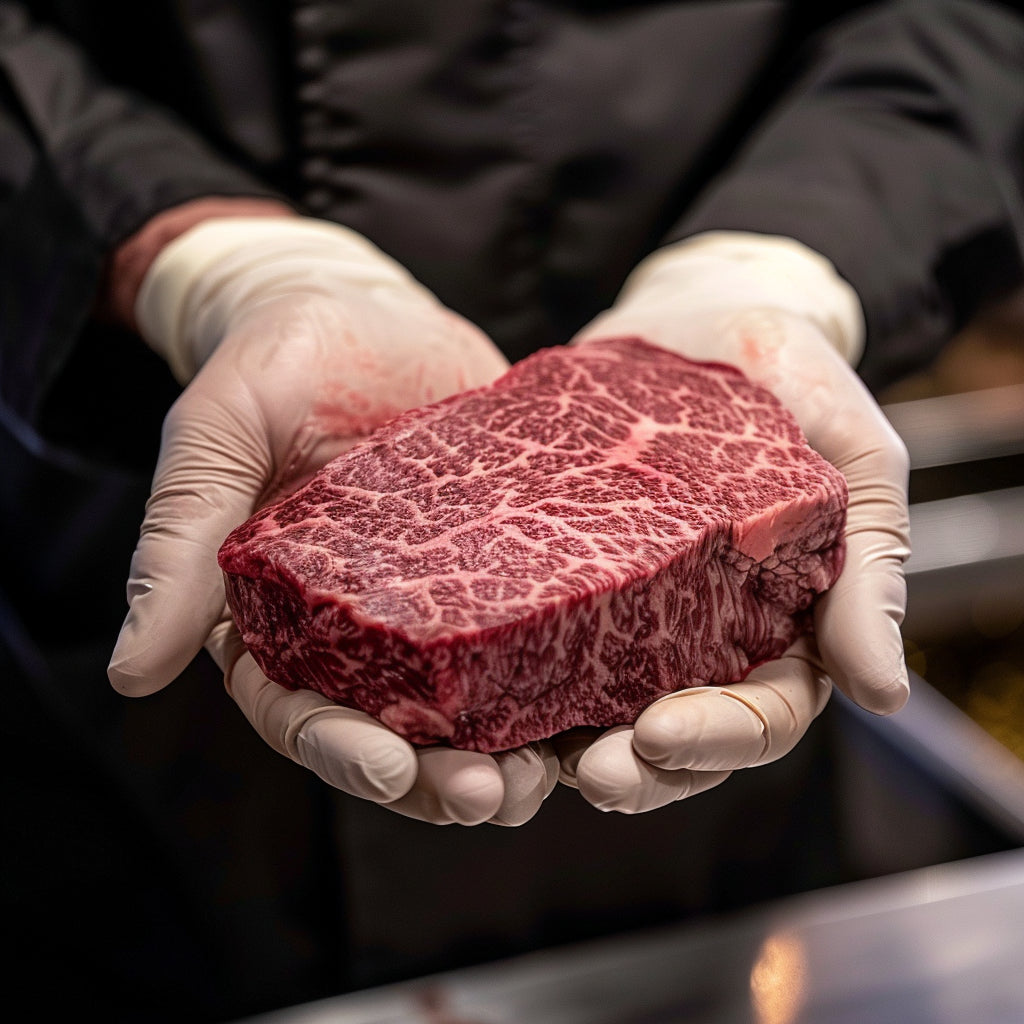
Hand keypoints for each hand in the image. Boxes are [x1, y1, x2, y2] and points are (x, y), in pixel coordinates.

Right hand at [107, 212, 557, 825]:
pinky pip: (535, 637)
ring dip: (506, 754)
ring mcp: (441, 604)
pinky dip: (560, 680)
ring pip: (470, 707)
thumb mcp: (219, 429)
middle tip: (494, 797)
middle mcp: (364, 628)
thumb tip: (130, 672)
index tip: (391, 768)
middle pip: (395, 732)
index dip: (340, 748)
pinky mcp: (507, 568)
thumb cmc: (280, 361)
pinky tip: (599, 702)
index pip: (299, 708)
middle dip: (439, 777)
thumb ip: (179, 538)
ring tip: (551, 776)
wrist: (372, 313)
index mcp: (282, 616)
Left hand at [560, 232, 910, 812]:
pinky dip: (508, 681)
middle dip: (637, 770)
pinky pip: (535, 646)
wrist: (694, 319)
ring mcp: (626, 613)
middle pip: (675, 740)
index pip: (761, 714)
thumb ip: (870, 564)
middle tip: (590, 773)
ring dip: (562, 752)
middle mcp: (699, 639)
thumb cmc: (787, 377)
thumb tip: (884, 693)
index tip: (658, 734)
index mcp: (780, 626)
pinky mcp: (566, 578)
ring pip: (598, 714)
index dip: (719, 738)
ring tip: (514, 764)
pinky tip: (471, 690)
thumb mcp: (852, 456)